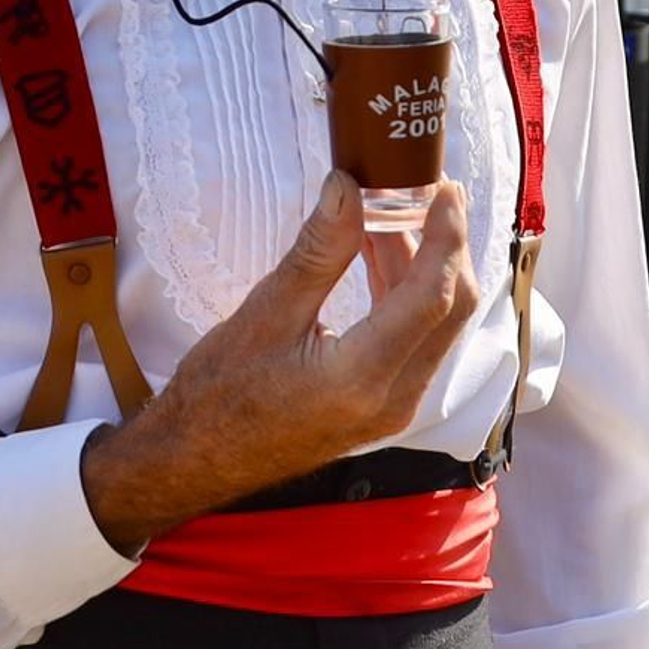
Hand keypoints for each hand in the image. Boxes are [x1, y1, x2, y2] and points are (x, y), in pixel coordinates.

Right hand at [81, 170, 477, 552]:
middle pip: (451, 310)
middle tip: (423, 192)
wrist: (196, 459)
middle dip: (445, 245)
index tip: (442, 188)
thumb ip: (318, 250)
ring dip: (424, 267)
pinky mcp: (385, 406)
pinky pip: (417, 341)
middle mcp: (392, 400)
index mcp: (361, 378)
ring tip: (389, 214)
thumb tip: (348, 188)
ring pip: (438, 324)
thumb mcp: (265, 312)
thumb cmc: (218, 394)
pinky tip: (378, 257)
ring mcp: (393, 408)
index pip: (433, 296)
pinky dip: (407, 295)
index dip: (447, 235)